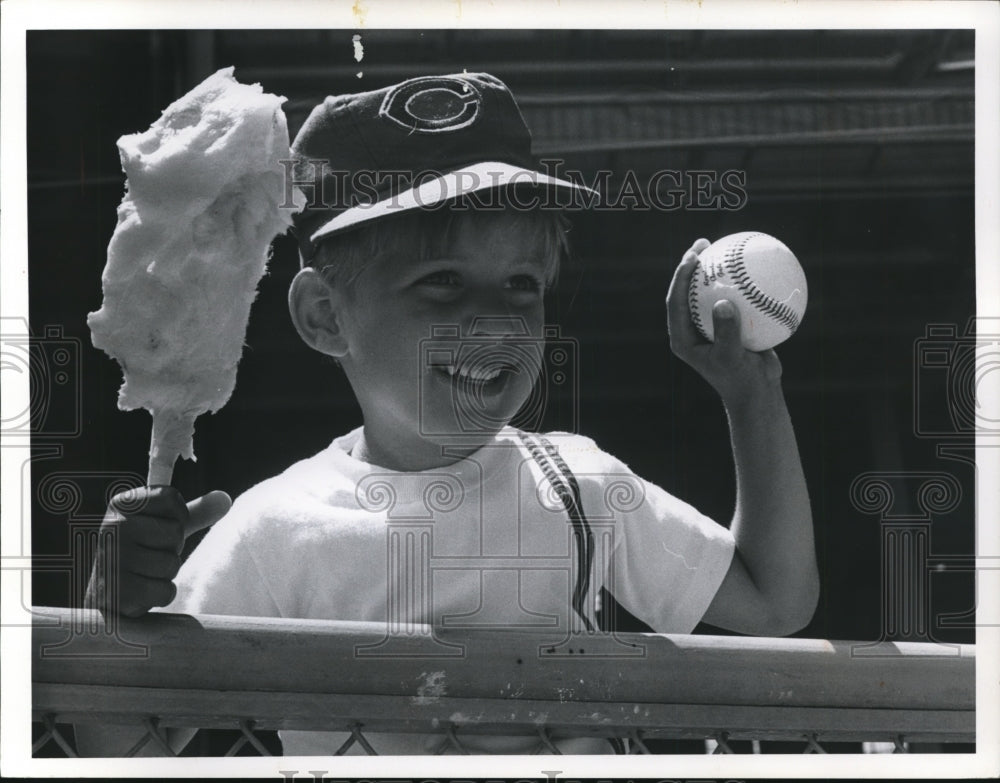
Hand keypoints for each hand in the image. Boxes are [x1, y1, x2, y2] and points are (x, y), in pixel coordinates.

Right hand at [86, 486, 231, 617]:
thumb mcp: (165, 525)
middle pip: (174, 533)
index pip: (171, 498)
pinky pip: (165, 592)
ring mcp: (112, 558)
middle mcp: (112, 526)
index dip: (178, 516)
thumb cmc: (142, 551)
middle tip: (150, 554)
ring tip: (144, 572)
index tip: (160, 526)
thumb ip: (196, 512)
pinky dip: (161, 595)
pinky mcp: (117, 591)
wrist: (106, 593)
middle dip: (172, 548)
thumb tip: (226, 498)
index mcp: (122, 503)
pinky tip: (141, 591)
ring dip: (166, 573)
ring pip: (171, 564)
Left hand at [666, 238, 782, 403]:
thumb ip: (727, 332)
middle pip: (687, 291)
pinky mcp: (729, 325)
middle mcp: (693, 330)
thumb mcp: (733, 358)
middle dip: (691, 265)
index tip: (692, 257)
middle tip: (703, 244)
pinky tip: (755, 267)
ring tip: (724, 246)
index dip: (680, 277)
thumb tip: (723, 303)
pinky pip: (734, 298)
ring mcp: (711, 327)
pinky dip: (741, 284)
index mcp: (683, 338)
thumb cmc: (741, 380)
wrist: (758, 393)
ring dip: (714, 270)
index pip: (675, 301)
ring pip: (709, 293)